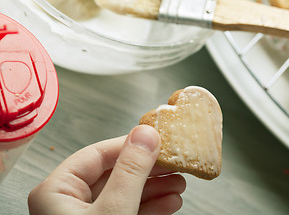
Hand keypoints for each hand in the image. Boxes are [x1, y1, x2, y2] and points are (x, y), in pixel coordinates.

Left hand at [28, 125, 185, 214]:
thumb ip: (130, 172)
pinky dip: (151, 206)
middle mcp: (68, 202)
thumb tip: (146, 134)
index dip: (132, 145)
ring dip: (156, 188)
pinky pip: (128, 210)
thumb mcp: (113, 210)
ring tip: (179, 182)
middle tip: (174, 162)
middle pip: (116, 173)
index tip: (158, 140)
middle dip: (150, 170)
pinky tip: (170, 201)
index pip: (98, 154)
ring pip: (126, 193)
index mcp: (56, 191)